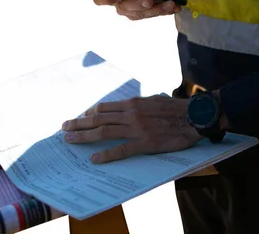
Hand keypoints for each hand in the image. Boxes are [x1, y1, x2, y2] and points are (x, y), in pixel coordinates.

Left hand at [61, 95, 201, 163]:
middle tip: (64, 127)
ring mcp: (137, 128)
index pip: (104, 107)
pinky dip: (106, 154)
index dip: (89, 113)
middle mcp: (131, 114)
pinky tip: (95, 158)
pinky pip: (121, 149)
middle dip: (78, 123)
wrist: (194, 117)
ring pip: (104, 131)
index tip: (79, 118)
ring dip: (84, 136)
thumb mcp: (154, 100)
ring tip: (70, 139)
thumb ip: (138, 105)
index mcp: (133, 103)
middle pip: (98, 118)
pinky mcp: (145, 143)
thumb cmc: (176, 109)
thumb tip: (128, 108)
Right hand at [93, 0, 181, 19]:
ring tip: (170, 3)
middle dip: (138, 4)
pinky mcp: (147, 14)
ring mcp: (133, 11)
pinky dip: (167, 10)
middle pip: (125, 8)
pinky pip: (156, 14)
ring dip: (157, 9)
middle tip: (148, 0)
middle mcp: (119, 4)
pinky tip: (176, 6)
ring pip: (143, 13)